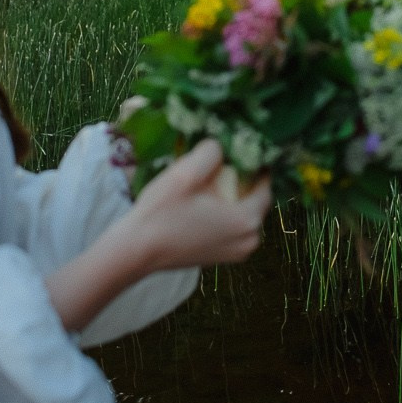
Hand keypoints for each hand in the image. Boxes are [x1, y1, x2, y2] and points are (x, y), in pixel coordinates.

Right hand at [42, 138, 271, 331]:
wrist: (135, 251)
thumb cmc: (162, 213)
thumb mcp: (186, 173)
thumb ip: (211, 152)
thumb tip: (221, 145)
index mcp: (248, 221)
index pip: (265, 184)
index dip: (256, 164)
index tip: (242, 147)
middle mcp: (250, 241)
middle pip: (255, 199)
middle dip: (243, 179)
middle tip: (223, 161)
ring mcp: (237, 253)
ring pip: (243, 213)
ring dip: (233, 195)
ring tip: (211, 178)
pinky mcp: (222, 257)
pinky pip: (232, 226)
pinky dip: (224, 211)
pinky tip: (204, 200)